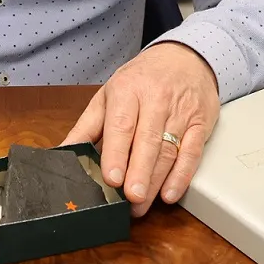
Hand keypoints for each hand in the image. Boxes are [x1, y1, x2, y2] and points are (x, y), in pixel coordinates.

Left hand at [61, 42, 218, 214]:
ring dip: (155, 182)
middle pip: (148, 141)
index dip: (117, 153)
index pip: (122, 125)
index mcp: (128, 91)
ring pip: (169, 151)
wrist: (184, 58)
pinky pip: (192, 153)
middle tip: (130, 199)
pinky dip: (182, 176)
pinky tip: (170, 193)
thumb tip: (63, 153)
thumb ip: (86, 127)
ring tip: (141, 204)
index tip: (112, 178)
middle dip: (139, 173)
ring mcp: (181, 113)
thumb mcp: (108, 95)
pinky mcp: (200, 124)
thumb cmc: (141, 80)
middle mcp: (156, 100)